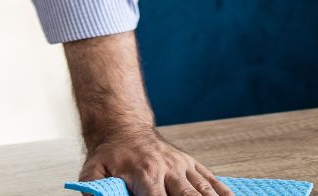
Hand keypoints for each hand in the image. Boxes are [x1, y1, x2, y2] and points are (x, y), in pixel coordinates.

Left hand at [79, 127, 233, 195]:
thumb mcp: (93, 170)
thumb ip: (93, 188)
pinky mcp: (191, 164)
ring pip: (205, 190)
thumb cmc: (110, 155)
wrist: (124, 127)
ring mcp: (183, 166)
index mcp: (146, 174)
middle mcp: (169, 170)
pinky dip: (223, 193)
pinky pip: (211, 181)